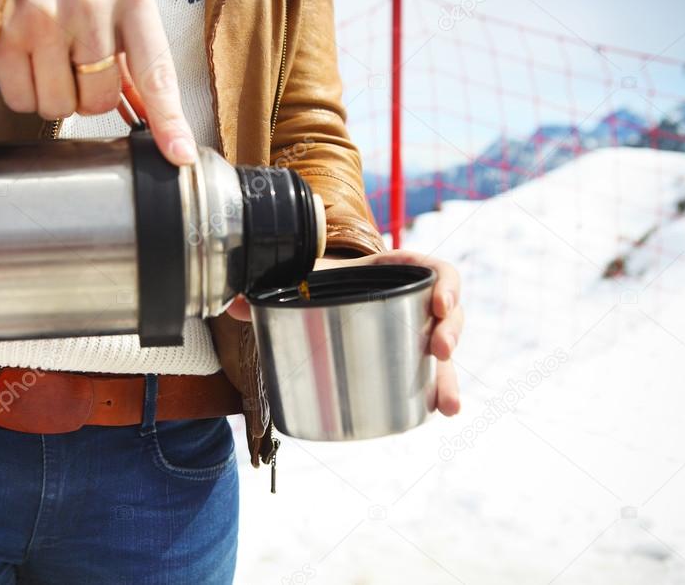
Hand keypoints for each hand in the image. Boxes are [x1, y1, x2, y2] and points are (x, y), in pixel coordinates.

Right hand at [0, 0, 196, 165]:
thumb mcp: (113, 14)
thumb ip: (137, 70)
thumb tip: (165, 130)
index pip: (155, 73)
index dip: (168, 120)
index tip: (180, 154)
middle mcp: (89, 5)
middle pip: (100, 102)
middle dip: (85, 96)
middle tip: (72, 62)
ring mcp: (43, 18)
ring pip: (59, 108)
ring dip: (52, 97)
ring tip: (45, 57)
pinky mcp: (4, 37)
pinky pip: (22, 102)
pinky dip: (22, 93)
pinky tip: (22, 59)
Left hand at [227, 249, 463, 416]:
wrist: (317, 293)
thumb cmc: (318, 279)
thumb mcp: (300, 276)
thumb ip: (267, 285)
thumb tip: (233, 302)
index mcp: (393, 270)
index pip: (434, 271)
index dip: (446, 285)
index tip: (440, 303)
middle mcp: (410, 301)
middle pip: (447, 314)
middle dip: (451, 332)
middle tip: (439, 350)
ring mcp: (411, 333)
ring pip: (443, 352)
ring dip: (449, 377)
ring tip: (447, 405)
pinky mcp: (404, 361)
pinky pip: (430, 376)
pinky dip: (435, 395)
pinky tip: (436, 413)